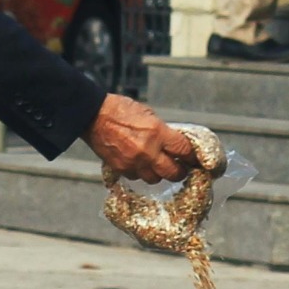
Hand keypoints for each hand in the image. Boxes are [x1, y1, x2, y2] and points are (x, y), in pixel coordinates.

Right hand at [82, 94, 196, 183]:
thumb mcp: (148, 115)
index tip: (195, 160)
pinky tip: (138, 163)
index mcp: (157, 133)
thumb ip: (162, 131)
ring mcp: (134, 162)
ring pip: (155, 179)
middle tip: (180, 168)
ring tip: (157, 165)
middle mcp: (148, 151)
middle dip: (179, 172)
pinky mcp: (121, 169)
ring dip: (158, 173)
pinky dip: (140, 172)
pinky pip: (137, 177)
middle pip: (173, 172)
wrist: (92, 116)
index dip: (192, 157)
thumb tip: (173, 143)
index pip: (184, 151)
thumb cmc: (120, 110)